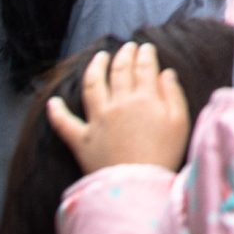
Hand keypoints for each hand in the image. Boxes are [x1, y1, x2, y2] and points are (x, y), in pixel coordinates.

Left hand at [45, 42, 193, 173]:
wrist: (138, 186)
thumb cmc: (164, 155)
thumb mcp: (179, 123)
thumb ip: (173, 94)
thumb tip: (166, 73)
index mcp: (144, 98)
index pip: (144, 67)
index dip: (145, 54)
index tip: (146, 47)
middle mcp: (118, 104)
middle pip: (119, 71)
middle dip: (123, 55)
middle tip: (127, 47)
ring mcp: (97, 120)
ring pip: (92, 85)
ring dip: (95, 68)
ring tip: (99, 57)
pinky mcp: (81, 139)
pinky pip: (64, 123)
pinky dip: (56, 112)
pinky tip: (53, 101)